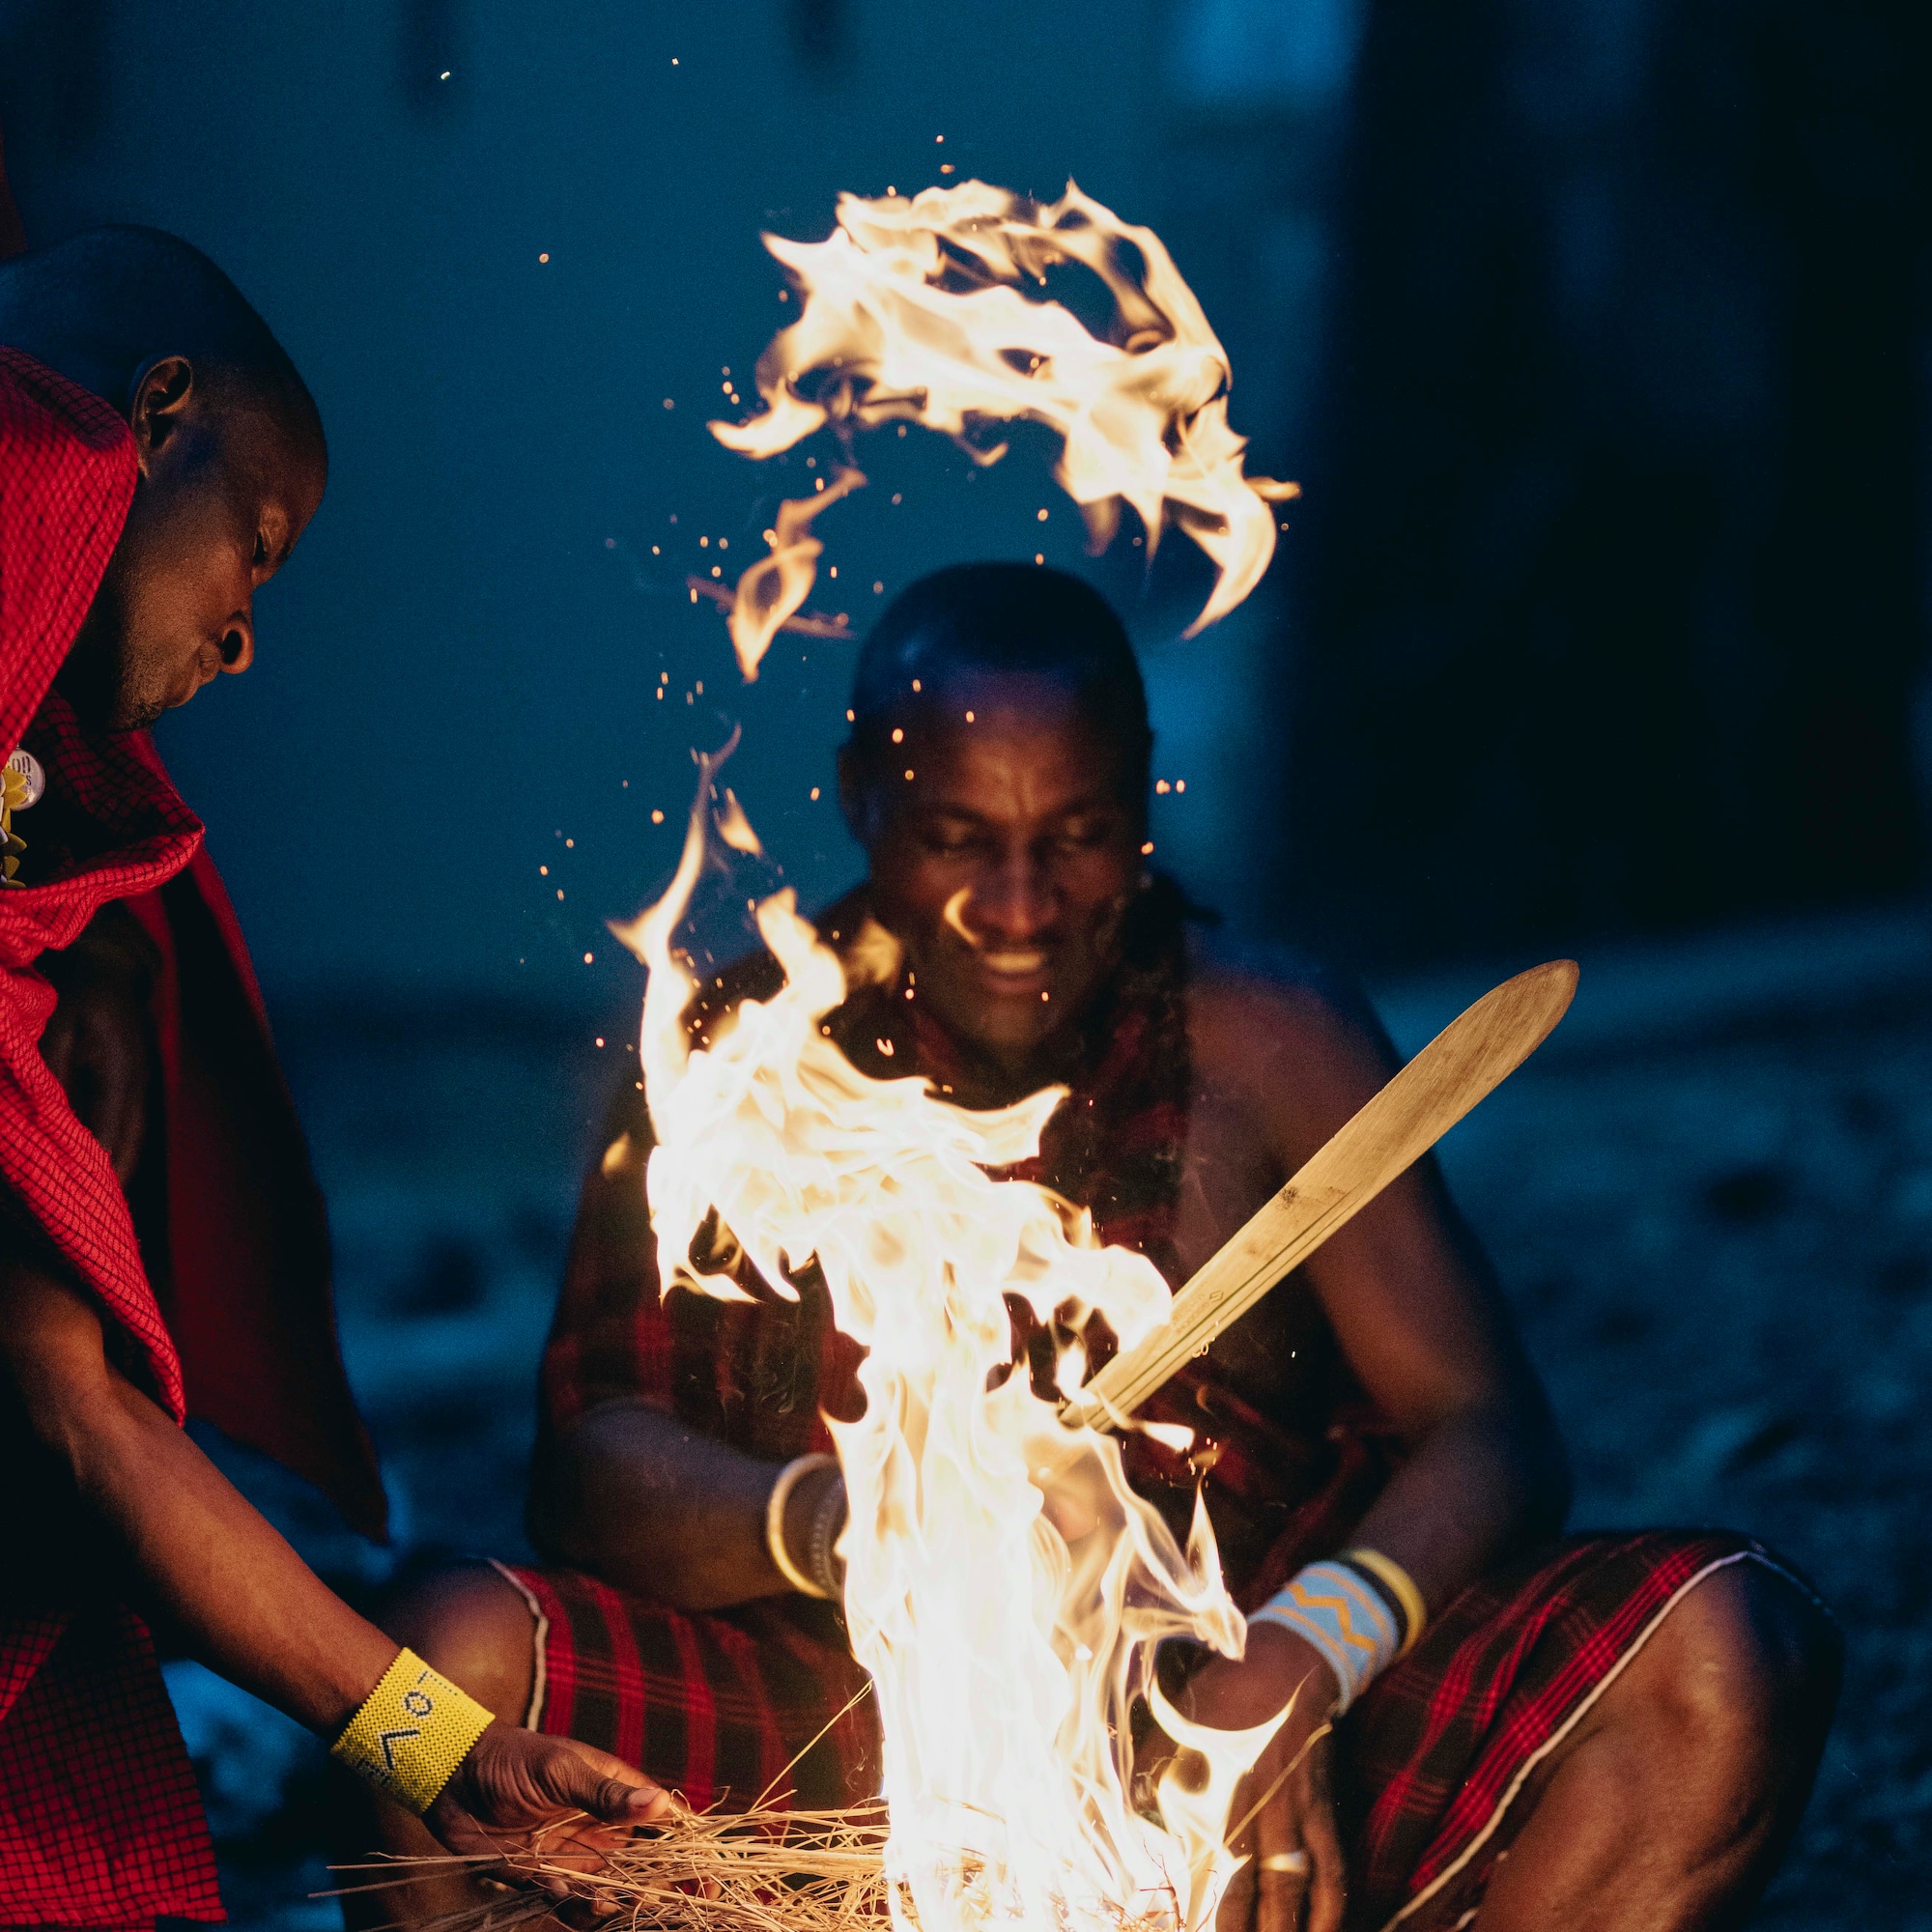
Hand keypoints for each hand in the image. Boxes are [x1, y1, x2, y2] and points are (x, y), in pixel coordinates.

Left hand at [40, 909, 154, 1185]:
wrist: (110, 965)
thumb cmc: (76, 993)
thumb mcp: (55, 1031)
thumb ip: (51, 1077)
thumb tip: (49, 1123)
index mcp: (122, 1074)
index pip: (110, 1135)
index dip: (96, 1172)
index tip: (81, 1206)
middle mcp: (138, 1085)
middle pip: (129, 1146)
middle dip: (111, 1184)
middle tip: (89, 1222)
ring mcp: (139, 1085)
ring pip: (131, 1139)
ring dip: (115, 1171)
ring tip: (96, 1206)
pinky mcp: (131, 1085)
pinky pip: (125, 1127)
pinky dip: (113, 1151)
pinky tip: (99, 1169)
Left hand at [426, 1721, 673, 1901]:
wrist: (454, 1779)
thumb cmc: (514, 1760)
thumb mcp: (560, 1770)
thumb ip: (605, 1794)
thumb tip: (659, 1805)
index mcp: (618, 1795)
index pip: (667, 1825)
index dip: (690, 1853)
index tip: (707, 1880)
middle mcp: (603, 1831)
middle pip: (645, 1871)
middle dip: (652, 1893)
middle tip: (647, 1905)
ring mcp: (575, 1859)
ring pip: (609, 1897)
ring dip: (607, 1907)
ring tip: (594, 1902)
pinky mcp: (543, 1881)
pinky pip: (569, 1908)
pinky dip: (570, 1911)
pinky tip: (554, 1892)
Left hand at [1183, 1623, 1346, 1931]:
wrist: (1277, 1666)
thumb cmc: (1216, 1702)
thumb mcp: (1172, 1736)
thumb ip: (1155, 1782)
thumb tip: (1131, 1818)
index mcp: (1216, 1796)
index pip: (1213, 1876)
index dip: (1212, 1917)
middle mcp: (1256, 1813)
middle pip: (1256, 1894)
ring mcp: (1293, 1812)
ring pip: (1294, 1889)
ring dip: (1287, 1928)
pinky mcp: (1320, 1806)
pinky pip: (1331, 1866)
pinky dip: (1330, 1905)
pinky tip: (1325, 1931)